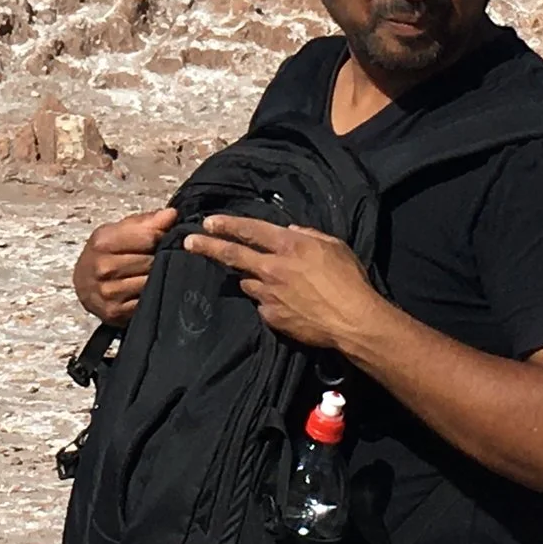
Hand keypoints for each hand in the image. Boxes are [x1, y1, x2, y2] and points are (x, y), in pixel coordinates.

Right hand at [73, 207, 176, 325]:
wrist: (84, 283)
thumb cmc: (104, 253)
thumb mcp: (119, 231)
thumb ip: (147, 222)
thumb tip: (171, 215)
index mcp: (103, 241)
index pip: (148, 236)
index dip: (162, 235)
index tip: (164, 237)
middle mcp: (103, 267)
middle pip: (150, 260)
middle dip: (160, 257)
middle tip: (160, 256)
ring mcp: (108, 291)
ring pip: (150, 281)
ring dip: (158, 277)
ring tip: (155, 272)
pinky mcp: (115, 311)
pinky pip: (145, 301)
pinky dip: (152, 294)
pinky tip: (149, 288)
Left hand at [183, 216, 385, 350]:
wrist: (353, 321)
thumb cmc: (349, 280)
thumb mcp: (333, 246)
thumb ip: (309, 235)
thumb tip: (291, 231)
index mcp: (288, 245)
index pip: (250, 230)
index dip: (227, 224)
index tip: (209, 222)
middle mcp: (272, 268)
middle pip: (232, 255)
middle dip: (207, 246)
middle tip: (189, 243)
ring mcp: (269, 294)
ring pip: (247, 282)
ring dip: (250, 278)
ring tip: (265, 281)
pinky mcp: (271, 317)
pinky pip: (263, 304)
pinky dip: (268, 301)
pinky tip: (285, 304)